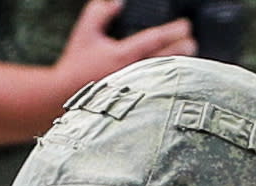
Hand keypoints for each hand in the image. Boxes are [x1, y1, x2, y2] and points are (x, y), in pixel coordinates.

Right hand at [55, 0, 192, 89]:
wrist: (62, 99)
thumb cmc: (74, 69)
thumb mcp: (85, 33)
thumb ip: (100, 13)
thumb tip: (117, 2)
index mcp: (124, 56)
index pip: (155, 40)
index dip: (173, 31)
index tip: (186, 26)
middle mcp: (134, 75)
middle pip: (166, 60)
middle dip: (183, 50)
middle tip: (193, 43)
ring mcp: (135, 92)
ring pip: (163, 78)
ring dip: (179, 70)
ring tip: (189, 64)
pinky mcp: (133, 106)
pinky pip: (156, 94)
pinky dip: (167, 87)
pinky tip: (173, 86)